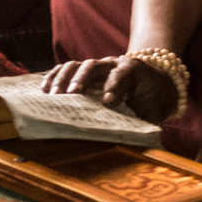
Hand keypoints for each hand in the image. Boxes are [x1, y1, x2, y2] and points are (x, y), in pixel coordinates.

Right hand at [40, 55, 179, 121]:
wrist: (156, 84)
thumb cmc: (152, 101)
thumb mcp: (152, 110)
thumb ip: (139, 118)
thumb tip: (123, 137)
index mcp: (135, 72)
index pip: (123, 74)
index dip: (114, 86)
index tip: (107, 101)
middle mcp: (114, 64)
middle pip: (96, 66)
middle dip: (83, 79)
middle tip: (72, 94)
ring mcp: (98, 66)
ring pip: (78, 65)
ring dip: (64, 79)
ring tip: (53, 95)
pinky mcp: (86, 71)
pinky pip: (67, 69)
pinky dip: (55, 77)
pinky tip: (45, 89)